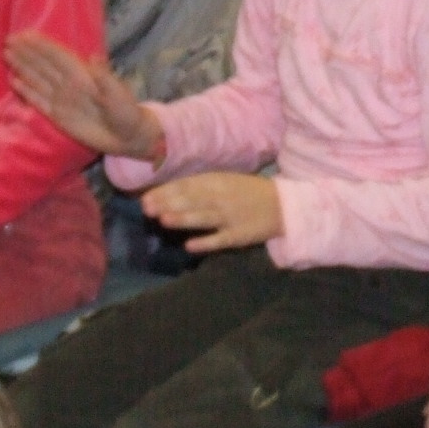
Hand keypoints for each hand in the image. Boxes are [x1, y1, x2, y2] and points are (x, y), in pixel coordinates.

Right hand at [5, 31, 160, 156]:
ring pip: (38, 79)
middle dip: (27, 52)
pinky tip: (14, 81)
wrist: (127, 137)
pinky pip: (38, 100)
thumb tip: (93, 55)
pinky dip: (26, 91)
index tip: (24, 34)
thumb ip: (105, 77)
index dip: (42, 45)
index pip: (58, 56)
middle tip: (9, 39)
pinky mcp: (58, 116)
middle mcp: (69, 85)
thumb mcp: (118, 95)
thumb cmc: (127, 112)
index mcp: (83, 76)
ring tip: (7, 53)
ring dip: (23, 67)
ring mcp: (63, 100)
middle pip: (44, 64)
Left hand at [141, 173, 282, 252]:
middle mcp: (222, 197)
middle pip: (193, 201)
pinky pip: (221, 239)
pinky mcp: (239, 236)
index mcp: (218, 181)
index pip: (187, 186)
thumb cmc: (248, 193)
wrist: (284, 205)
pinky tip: (190, 246)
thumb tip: (167, 194)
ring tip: (164, 220)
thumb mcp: (226, 182)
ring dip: (184, 218)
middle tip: (147, 210)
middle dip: (169, 204)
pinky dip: (206, 242)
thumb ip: (199, 187)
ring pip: (204, 218)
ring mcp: (231, 217)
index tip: (145, 198)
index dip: (166, 192)